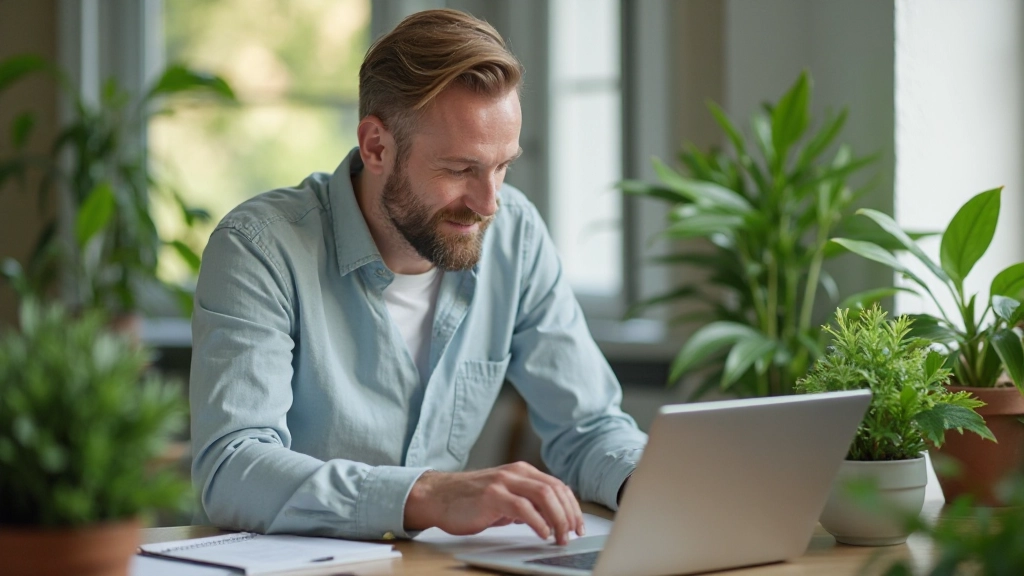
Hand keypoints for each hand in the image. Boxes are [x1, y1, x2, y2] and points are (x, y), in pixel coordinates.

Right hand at [404, 462, 584, 544]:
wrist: (438, 496)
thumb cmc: (469, 500)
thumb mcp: (504, 498)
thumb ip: (526, 504)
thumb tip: (550, 520)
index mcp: (521, 472)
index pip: (557, 486)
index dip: (572, 507)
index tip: (578, 525)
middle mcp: (515, 473)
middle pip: (555, 490)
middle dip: (570, 514)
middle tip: (573, 534)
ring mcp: (503, 482)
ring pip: (544, 495)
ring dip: (558, 519)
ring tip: (560, 537)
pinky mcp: (492, 496)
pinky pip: (523, 508)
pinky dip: (538, 522)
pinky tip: (542, 534)